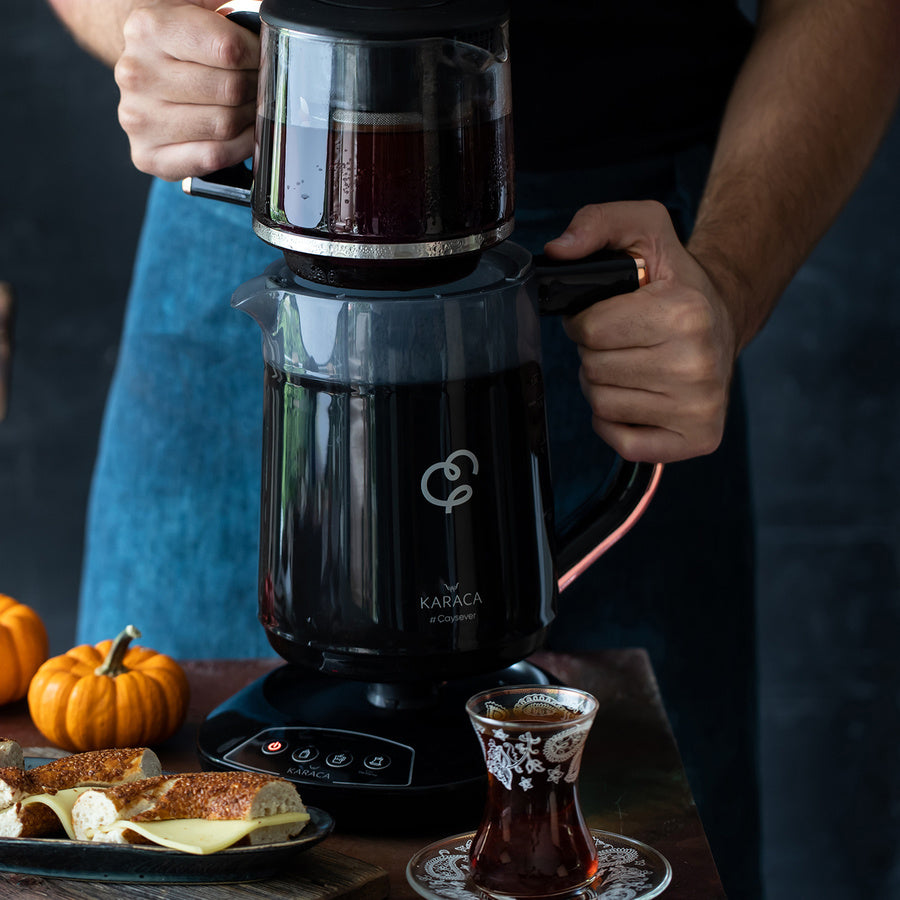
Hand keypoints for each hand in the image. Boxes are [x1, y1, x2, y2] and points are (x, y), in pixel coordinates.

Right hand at [115, 0, 259, 179]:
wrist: (141, 74)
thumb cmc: (176, 43)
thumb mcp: (191, 6)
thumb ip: (219, 5)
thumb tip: (256, 12)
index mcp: (149, 29)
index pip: (228, 49)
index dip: (257, 56)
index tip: (263, 58)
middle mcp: (137, 74)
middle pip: (230, 90)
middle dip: (257, 89)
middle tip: (261, 86)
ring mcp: (140, 118)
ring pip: (225, 125)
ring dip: (250, 119)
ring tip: (251, 107)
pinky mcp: (148, 155)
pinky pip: (214, 156)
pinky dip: (239, 147)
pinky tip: (242, 134)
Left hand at [543, 201, 739, 463]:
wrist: (724, 317)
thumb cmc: (676, 281)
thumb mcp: (644, 229)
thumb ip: (596, 223)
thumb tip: (558, 251)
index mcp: (684, 312)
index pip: (590, 329)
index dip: (586, 320)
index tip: (608, 314)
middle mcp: (697, 363)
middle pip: (593, 369)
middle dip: (596, 352)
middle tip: (623, 340)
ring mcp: (700, 406)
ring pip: (603, 405)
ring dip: (604, 385)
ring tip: (631, 364)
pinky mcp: (699, 438)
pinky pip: (624, 443)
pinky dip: (616, 423)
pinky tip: (636, 397)